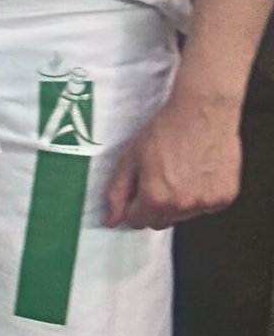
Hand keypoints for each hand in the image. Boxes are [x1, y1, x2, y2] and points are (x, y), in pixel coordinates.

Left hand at [103, 92, 239, 229]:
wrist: (202, 114)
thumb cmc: (165, 130)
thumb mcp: (130, 157)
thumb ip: (117, 192)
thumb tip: (110, 221)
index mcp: (155, 198)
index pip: (137, 221)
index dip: (133, 205)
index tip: (137, 190)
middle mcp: (182, 206)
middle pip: (160, 221)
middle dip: (154, 205)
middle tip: (158, 177)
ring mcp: (205, 204)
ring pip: (183, 216)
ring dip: (178, 202)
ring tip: (179, 171)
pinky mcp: (224, 198)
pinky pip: (205, 207)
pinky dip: (200, 195)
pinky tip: (197, 172)